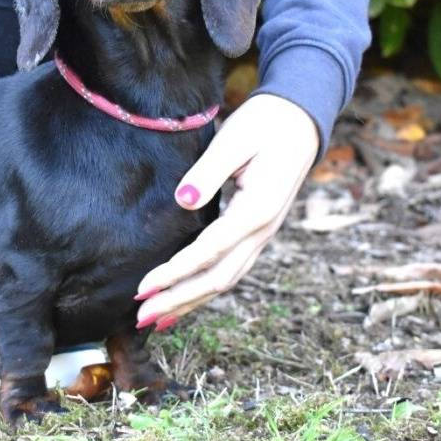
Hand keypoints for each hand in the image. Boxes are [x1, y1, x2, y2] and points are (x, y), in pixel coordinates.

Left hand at [134, 94, 319, 329]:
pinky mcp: (255, 232)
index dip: (175, 273)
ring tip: (156, 320)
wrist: (300, 120)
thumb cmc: (265, 124)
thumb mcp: (235, 139)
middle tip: (141, 317)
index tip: (144, 287)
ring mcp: (262, 235)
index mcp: (258, 210)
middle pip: (218, 279)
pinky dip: (203, 288)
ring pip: (225, 280)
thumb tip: (183, 202)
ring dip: (190, 301)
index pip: (209, 251)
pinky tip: (183, 299)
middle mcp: (263, 231)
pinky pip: (229, 269)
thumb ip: (208, 172)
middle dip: (178, 300)